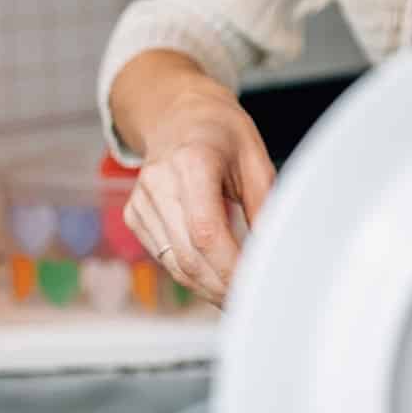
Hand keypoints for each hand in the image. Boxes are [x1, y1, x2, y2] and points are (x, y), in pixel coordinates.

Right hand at [119, 71, 273, 305]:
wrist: (177, 113)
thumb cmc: (221, 132)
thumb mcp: (255, 157)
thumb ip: (264, 205)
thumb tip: (276, 251)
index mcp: (192, 161)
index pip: (206, 231)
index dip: (231, 267)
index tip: (257, 283)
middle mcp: (159, 182)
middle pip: (188, 255)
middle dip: (222, 286)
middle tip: (253, 300)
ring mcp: (141, 200)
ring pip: (174, 263)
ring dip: (207, 287)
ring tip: (238, 296)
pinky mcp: (135, 214)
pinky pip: (164, 256)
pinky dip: (190, 273)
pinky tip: (214, 278)